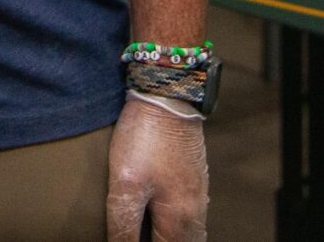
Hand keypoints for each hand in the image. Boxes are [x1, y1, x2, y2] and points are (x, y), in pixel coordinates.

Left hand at [106, 94, 207, 241]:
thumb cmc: (145, 139)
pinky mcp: (196, 178)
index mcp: (179, 219)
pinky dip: (180, 226)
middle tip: (138, 237)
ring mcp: (199, 193)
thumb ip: (124, 224)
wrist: (168, 96)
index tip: (128, 241)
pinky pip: (192, 215)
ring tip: (149, 233)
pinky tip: (163, 217)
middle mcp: (195, 211)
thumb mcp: (125, 185)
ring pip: (190, 233)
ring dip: (172, 238)